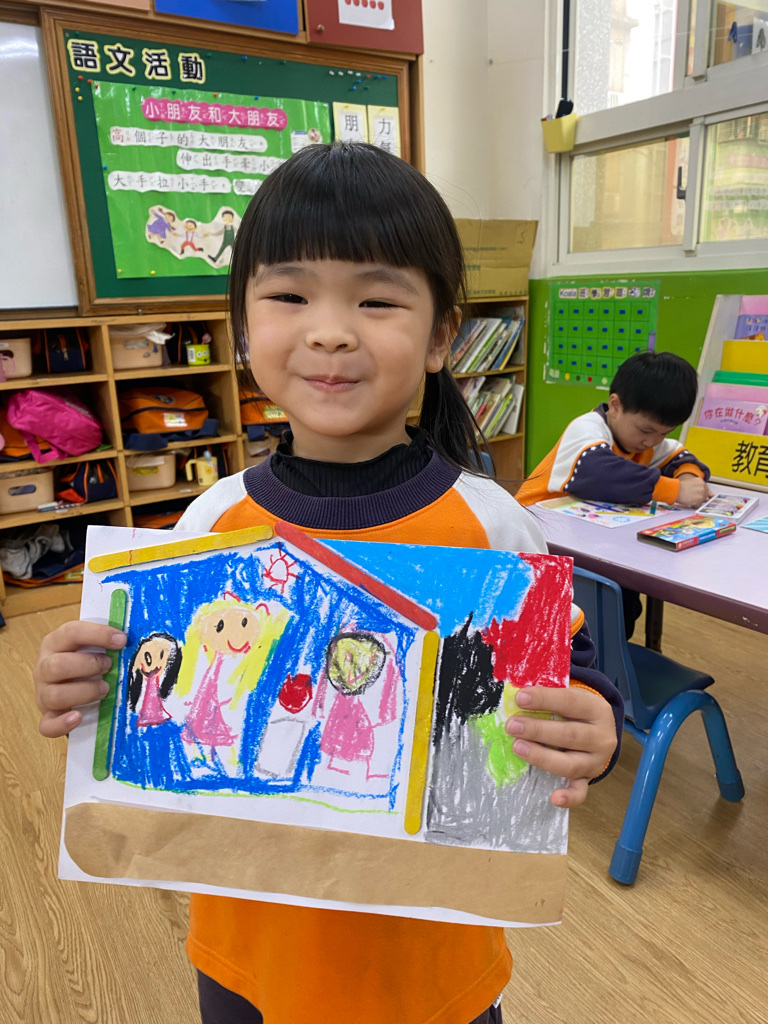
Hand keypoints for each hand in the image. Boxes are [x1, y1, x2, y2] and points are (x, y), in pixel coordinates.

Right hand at [34, 621, 126, 738]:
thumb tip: (131, 639)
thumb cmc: (87, 663)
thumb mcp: (93, 647)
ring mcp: (43, 693)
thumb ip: (106, 643)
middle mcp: (44, 667)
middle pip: (57, 665)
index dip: (98, 634)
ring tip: (105, 689)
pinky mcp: (48, 716)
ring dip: (83, 692)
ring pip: (54, 695)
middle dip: (88, 665)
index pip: (71, 633)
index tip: (122, 640)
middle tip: (109, 666)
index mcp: (55, 643)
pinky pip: (47, 725)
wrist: (73, 690)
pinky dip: (62, 723)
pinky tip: (78, 717)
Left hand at [504, 686, 616, 807]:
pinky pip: (581, 791)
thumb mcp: (569, 695)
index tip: (520, 698)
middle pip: (569, 735)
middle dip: (537, 730)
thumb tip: (516, 694)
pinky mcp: (590, 778)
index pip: (570, 702)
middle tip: (512, 726)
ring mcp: (597, 761)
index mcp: (597, 709)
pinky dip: (569, 797)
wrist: (600, 728)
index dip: (544, 699)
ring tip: (517, 747)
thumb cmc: (576, 709)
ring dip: (541, 757)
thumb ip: (548, 696)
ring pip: (570, 764)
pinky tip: (554, 798)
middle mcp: (602, 737)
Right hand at [676, 473, 709, 507]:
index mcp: (700, 481)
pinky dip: (694, 506)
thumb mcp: (690, 482)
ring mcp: (702, 493)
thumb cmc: (679, 486)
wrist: (675, 489)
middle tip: (691, 497)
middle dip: (700, 497)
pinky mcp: (699, 500)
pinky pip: (698, 505)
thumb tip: (711, 495)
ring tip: (689, 499)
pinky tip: (688, 502)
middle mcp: (703, 486)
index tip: (696, 494)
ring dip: (696, 501)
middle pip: (705, 495)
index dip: (701, 493)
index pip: (705, 489)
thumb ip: (699, 487)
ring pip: (702, 500)